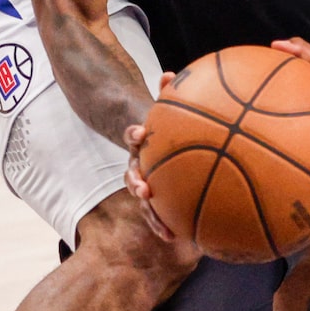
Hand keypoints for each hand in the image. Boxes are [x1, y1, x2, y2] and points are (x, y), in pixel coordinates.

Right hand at [125, 71, 180, 241]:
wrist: (153, 144)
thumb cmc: (165, 125)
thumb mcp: (165, 109)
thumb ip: (166, 92)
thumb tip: (169, 74)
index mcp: (140, 143)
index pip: (131, 137)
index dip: (133, 135)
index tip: (138, 132)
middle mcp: (138, 164)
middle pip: (131, 175)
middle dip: (136, 183)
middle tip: (143, 188)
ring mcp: (144, 182)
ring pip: (143, 200)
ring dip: (150, 213)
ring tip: (162, 227)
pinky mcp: (156, 198)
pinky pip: (159, 213)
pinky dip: (165, 224)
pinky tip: (178, 236)